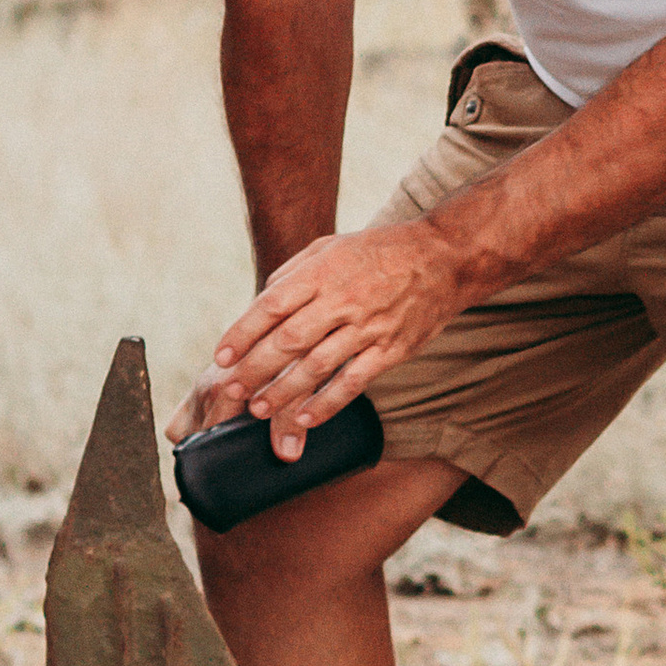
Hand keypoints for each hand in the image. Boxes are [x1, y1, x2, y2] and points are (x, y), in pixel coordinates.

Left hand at [168, 223, 465, 458]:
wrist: (444, 258)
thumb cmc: (379, 251)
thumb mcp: (332, 246)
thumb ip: (293, 273)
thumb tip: (259, 304)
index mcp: (323, 271)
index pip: (272, 305)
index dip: (243, 333)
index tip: (222, 356)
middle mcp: (343, 299)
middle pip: (288, 340)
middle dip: (254, 369)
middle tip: (231, 391)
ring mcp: (368, 326)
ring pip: (317, 366)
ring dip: (284, 391)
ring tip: (260, 410)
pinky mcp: (391, 349)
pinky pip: (354, 382)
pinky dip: (327, 403)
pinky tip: (305, 419)